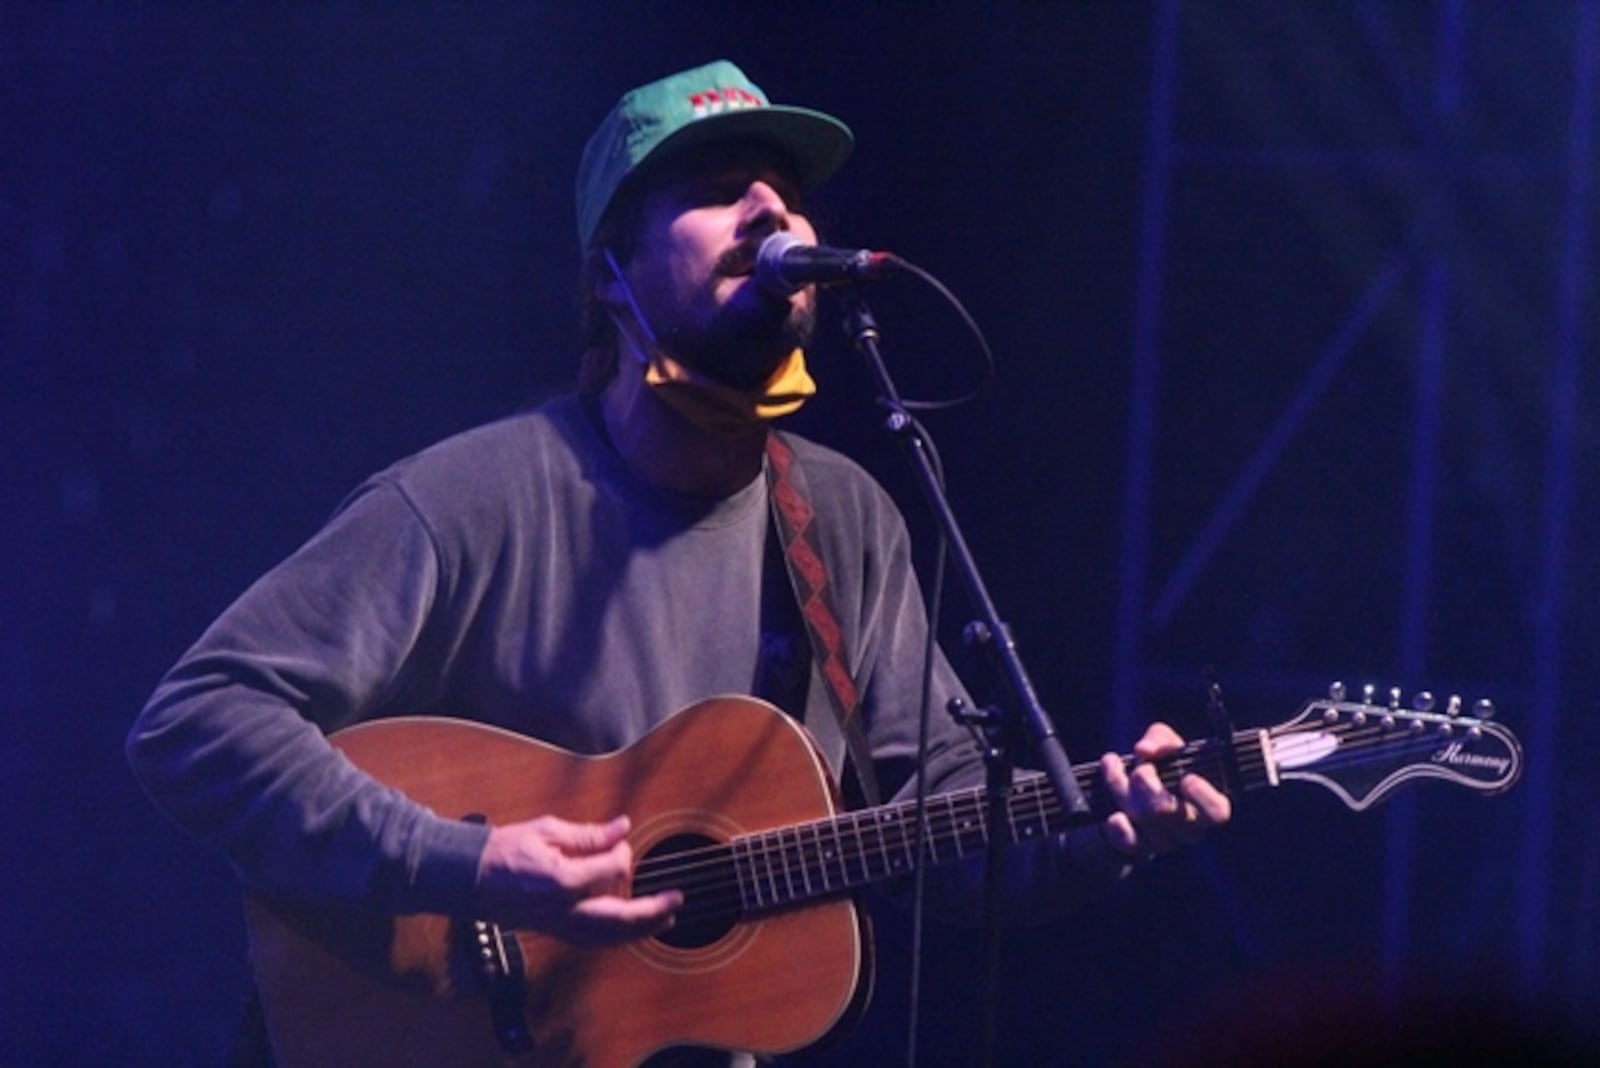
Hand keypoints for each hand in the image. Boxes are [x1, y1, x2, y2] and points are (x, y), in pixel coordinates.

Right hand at [475, 815, 681, 944]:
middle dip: (652, 910)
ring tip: (665, 919)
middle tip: (676, 900)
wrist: (468, 877)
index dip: (622, 854)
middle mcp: (564, 910)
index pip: (611, 870)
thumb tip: (622, 827)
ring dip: (640, 929)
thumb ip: (588, 834)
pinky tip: (631, 930)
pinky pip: (593, 940)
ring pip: (609, 936)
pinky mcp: (554, 932)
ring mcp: (559, 925)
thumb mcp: (546, 830)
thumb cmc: (504, 850)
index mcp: (562, 880)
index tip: (620, 841)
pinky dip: (617, 937)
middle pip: (618, 918)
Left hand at [1100, 722, 1230, 860]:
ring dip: (1119, 785)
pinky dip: (1118, 827)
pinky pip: (1129, 842)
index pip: (1217, 812)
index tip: (1187, 777)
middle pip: (1165, 810)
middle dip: (1144, 780)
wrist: (1141, 792)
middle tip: (1140, 765)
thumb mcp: (1167, 746)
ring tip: (1111, 763)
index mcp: (1209, 805)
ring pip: (1141, 818)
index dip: (1203, 797)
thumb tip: (1145, 750)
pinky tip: (1113, 814)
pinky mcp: (1142, 848)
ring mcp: (1166, 841)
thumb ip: (1161, 739)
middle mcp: (1191, 829)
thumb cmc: (1164, 766)